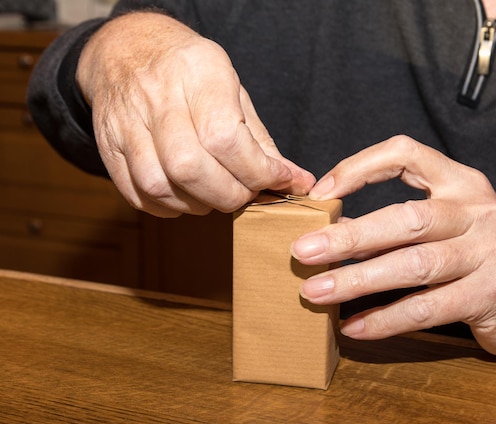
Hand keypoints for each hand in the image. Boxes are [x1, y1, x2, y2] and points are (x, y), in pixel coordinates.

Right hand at [77, 12, 314, 216]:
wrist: (128, 51)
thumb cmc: (190, 73)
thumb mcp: (233, 90)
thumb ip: (261, 140)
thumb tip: (296, 182)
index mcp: (198, 72)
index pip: (226, 138)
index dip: (258, 172)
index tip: (278, 181)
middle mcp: (157, 95)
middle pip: (190, 167)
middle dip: (229, 195)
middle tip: (244, 193)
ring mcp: (126, 122)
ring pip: (160, 185)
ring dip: (198, 204)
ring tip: (215, 196)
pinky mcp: (107, 145)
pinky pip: (136, 193)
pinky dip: (168, 207)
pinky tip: (187, 197)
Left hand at [291, 135, 495, 356]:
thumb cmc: (482, 255)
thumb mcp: (452, 222)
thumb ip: (403, 219)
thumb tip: (333, 230)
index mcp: (462, 182)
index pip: (406, 153)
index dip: (359, 167)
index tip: (320, 194)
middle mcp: (477, 211)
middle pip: (405, 217)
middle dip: (349, 236)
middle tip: (302, 251)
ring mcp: (488, 252)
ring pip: (413, 265)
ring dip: (358, 280)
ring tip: (316, 292)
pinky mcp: (491, 294)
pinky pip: (427, 308)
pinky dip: (385, 319)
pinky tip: (354, 326)